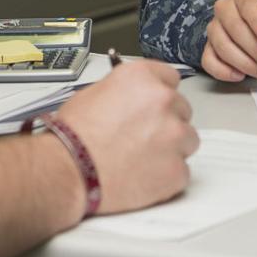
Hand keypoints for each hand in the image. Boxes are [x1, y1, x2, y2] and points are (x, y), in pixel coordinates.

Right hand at [55, 59, 197, 214]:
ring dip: (171, 148)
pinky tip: (142, 177)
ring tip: (141, 159)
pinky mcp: (177, 169)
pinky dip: (166, 176)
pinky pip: (182, 171)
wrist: (68, 170)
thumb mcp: (94, 94)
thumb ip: (126, 92)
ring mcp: (175, 135)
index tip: (153, 106)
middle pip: (182, 110)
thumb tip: (134, 100)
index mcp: (143, 78)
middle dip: (166, 122)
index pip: (170, 78)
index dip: (159, 94)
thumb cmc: (73, 136)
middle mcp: (164, 100)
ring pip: (188, 140)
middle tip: (142, 137)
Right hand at [202, 0, 256, 81]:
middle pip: (234, 28)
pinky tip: (239, 75)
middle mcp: (223, 8)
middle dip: (253, 47)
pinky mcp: (208, 47)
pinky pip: (208, 61)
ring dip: (242, 62)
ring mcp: (214, 28)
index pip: (247, 5)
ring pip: (222, 46)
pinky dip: (223, 71)